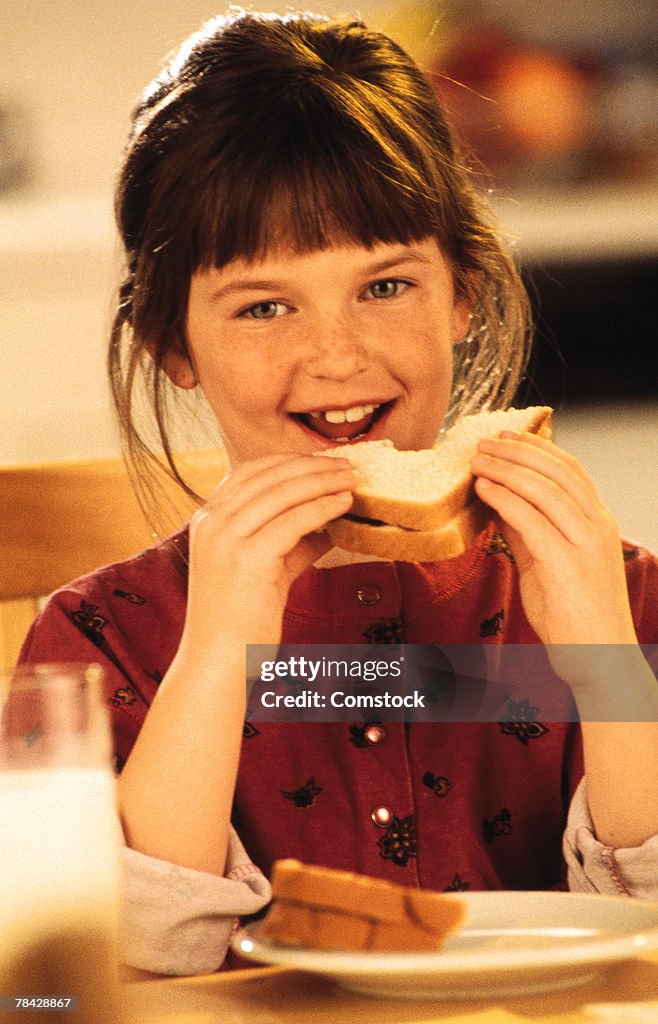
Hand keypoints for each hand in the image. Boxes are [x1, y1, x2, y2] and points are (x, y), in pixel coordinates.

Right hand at [182, 453, 354, 658]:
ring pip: (282, 493)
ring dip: (322, 481)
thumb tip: (328, 519)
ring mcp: (225, 539)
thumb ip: (290, 541)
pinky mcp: (247, 558)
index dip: (288, 462)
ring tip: (350, 479)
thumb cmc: (240, 621)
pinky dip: (322, 507)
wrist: (217, 662)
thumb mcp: (264, 568)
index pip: (248, 472)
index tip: (321, 462)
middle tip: (346, 465)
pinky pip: (293, 521)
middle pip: (268, 476)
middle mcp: (211, 522)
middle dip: (312, 467)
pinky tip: (343, 504)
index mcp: (207, 520)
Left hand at [471, 431, 637, 683]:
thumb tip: (499, 502)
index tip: (505, 438)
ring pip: (546, 491)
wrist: (599, 660)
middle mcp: (597, 527)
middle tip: (485, 442)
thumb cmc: (572, 615)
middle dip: (519, 451)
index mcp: (597, 523)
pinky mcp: (569, 566)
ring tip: (477, 461)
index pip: (570, 471)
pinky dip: (506, 500)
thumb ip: (527, 532)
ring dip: (507, 470)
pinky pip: (533, 522)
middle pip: (559, 472)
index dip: (536, 449)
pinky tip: (484, 490)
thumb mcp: (545, 563)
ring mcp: (586, 545)